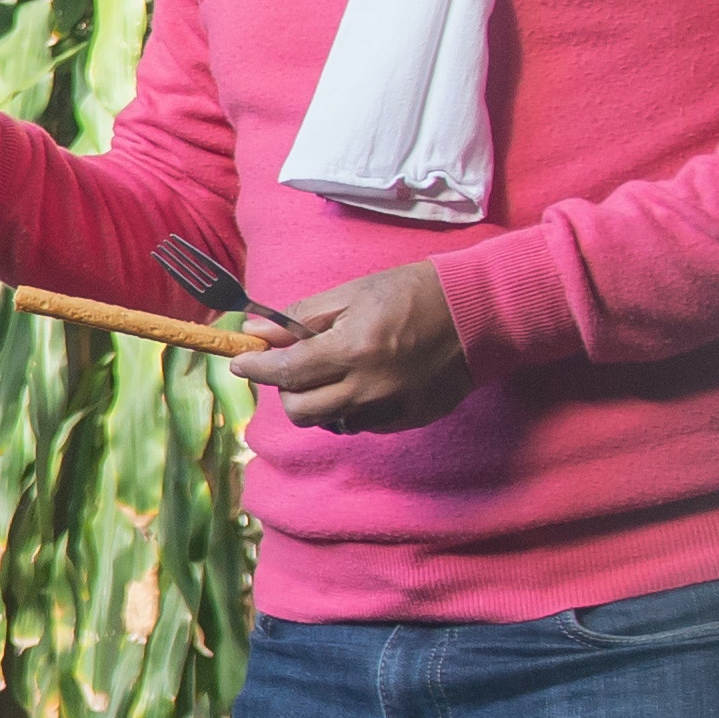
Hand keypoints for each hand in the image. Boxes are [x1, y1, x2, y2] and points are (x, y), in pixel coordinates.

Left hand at [233, 263, 471, 431]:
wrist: (477, 313)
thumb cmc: (412, 293)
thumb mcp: (352, 293)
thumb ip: (301, 317)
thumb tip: (255, 331)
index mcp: (352, 350)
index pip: (285, 372)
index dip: (255, 368)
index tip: (241, 361)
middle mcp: (369, 388)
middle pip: (300, 411)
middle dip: (287, 390)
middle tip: (294, 366)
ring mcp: (390, 409)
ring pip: (330, 422)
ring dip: (319, 400)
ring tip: (334, 371)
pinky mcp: (409, 421)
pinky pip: (362, 424)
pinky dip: (351, 407)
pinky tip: (365, 381)